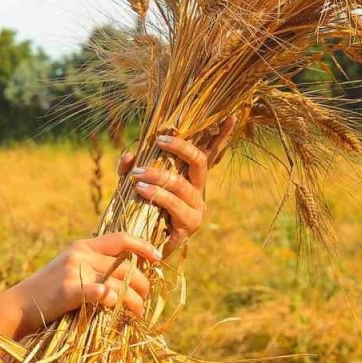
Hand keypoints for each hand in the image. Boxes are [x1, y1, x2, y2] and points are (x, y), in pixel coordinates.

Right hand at [11, 232, 161, 328]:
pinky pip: (98, 291)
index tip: (159, 258)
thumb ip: (95, 267)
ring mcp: (74, 270)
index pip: (121, 239)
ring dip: (134, 301)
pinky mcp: (68, 289)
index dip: (143, 246)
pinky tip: (117, 306)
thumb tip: (126, 275)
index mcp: (83, 246)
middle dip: (143, 285)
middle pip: (126, 266)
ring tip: (138, 313)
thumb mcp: (71, 270)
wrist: (19, 305)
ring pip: (119, 283)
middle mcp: (81, 254)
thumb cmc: (49, 293)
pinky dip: (110, 298)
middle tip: (146, 300)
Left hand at [116, 116, 235, 252]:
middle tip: (157, 140)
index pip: (210, 153)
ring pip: (182, 185)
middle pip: (198, 162)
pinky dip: (157, 196)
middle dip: (179, 148)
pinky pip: (174, 207)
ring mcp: (196, 209)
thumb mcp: (132, 185)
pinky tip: (142, 191)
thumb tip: (129, 155)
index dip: (223, 135)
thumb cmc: (139, 211)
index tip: (232, 115)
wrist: (138, 248)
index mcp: (191, 178)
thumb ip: (129, 169)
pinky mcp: (188, 226)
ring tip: (138, 176)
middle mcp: (198, 190)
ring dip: (159, 177)